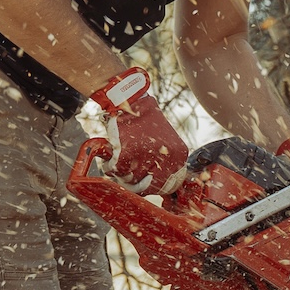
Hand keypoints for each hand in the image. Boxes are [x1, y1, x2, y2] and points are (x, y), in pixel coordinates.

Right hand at [91, 67, 189, 193]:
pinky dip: (110, 165)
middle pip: (148, 185)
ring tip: (121, 161)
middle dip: (136, 184)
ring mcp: (146, 155)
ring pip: (130, 179)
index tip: (143, 185)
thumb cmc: (147, 122)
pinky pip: (116, 170)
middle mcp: (165, 156)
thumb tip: (157, 187)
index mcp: (178, 154)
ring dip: (122, 173)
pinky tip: (112, 157)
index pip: (168, 184)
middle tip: (128, 177)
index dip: (153, 188)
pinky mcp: (127, 152)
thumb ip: (165, 163)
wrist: (132, 101)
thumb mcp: (166, 142)